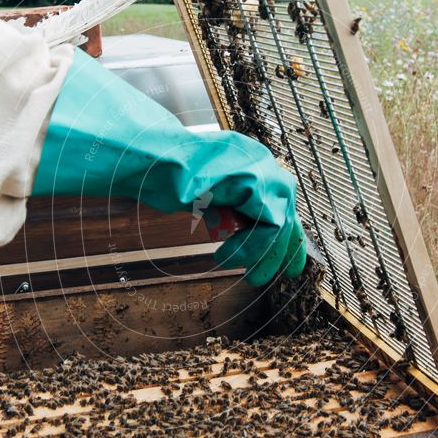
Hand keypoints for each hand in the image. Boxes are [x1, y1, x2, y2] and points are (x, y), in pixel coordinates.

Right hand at [32, 49, 306, 284]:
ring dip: (261, 254)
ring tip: (234, 266)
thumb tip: (240, 229)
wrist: (149, 159)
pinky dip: (252, 248)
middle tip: (258, 277)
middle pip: (287, 211)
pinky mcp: (255, 181)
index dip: (285, 236)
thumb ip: (227, 206)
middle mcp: (259, 160)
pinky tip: (225, 255)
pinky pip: (271, 225)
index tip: (285, 264)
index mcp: (249, 160)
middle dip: (279, 251)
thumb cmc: (164, 175)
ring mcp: (260, 167)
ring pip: (282, 222)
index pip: (280, 200)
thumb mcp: (204, 194)